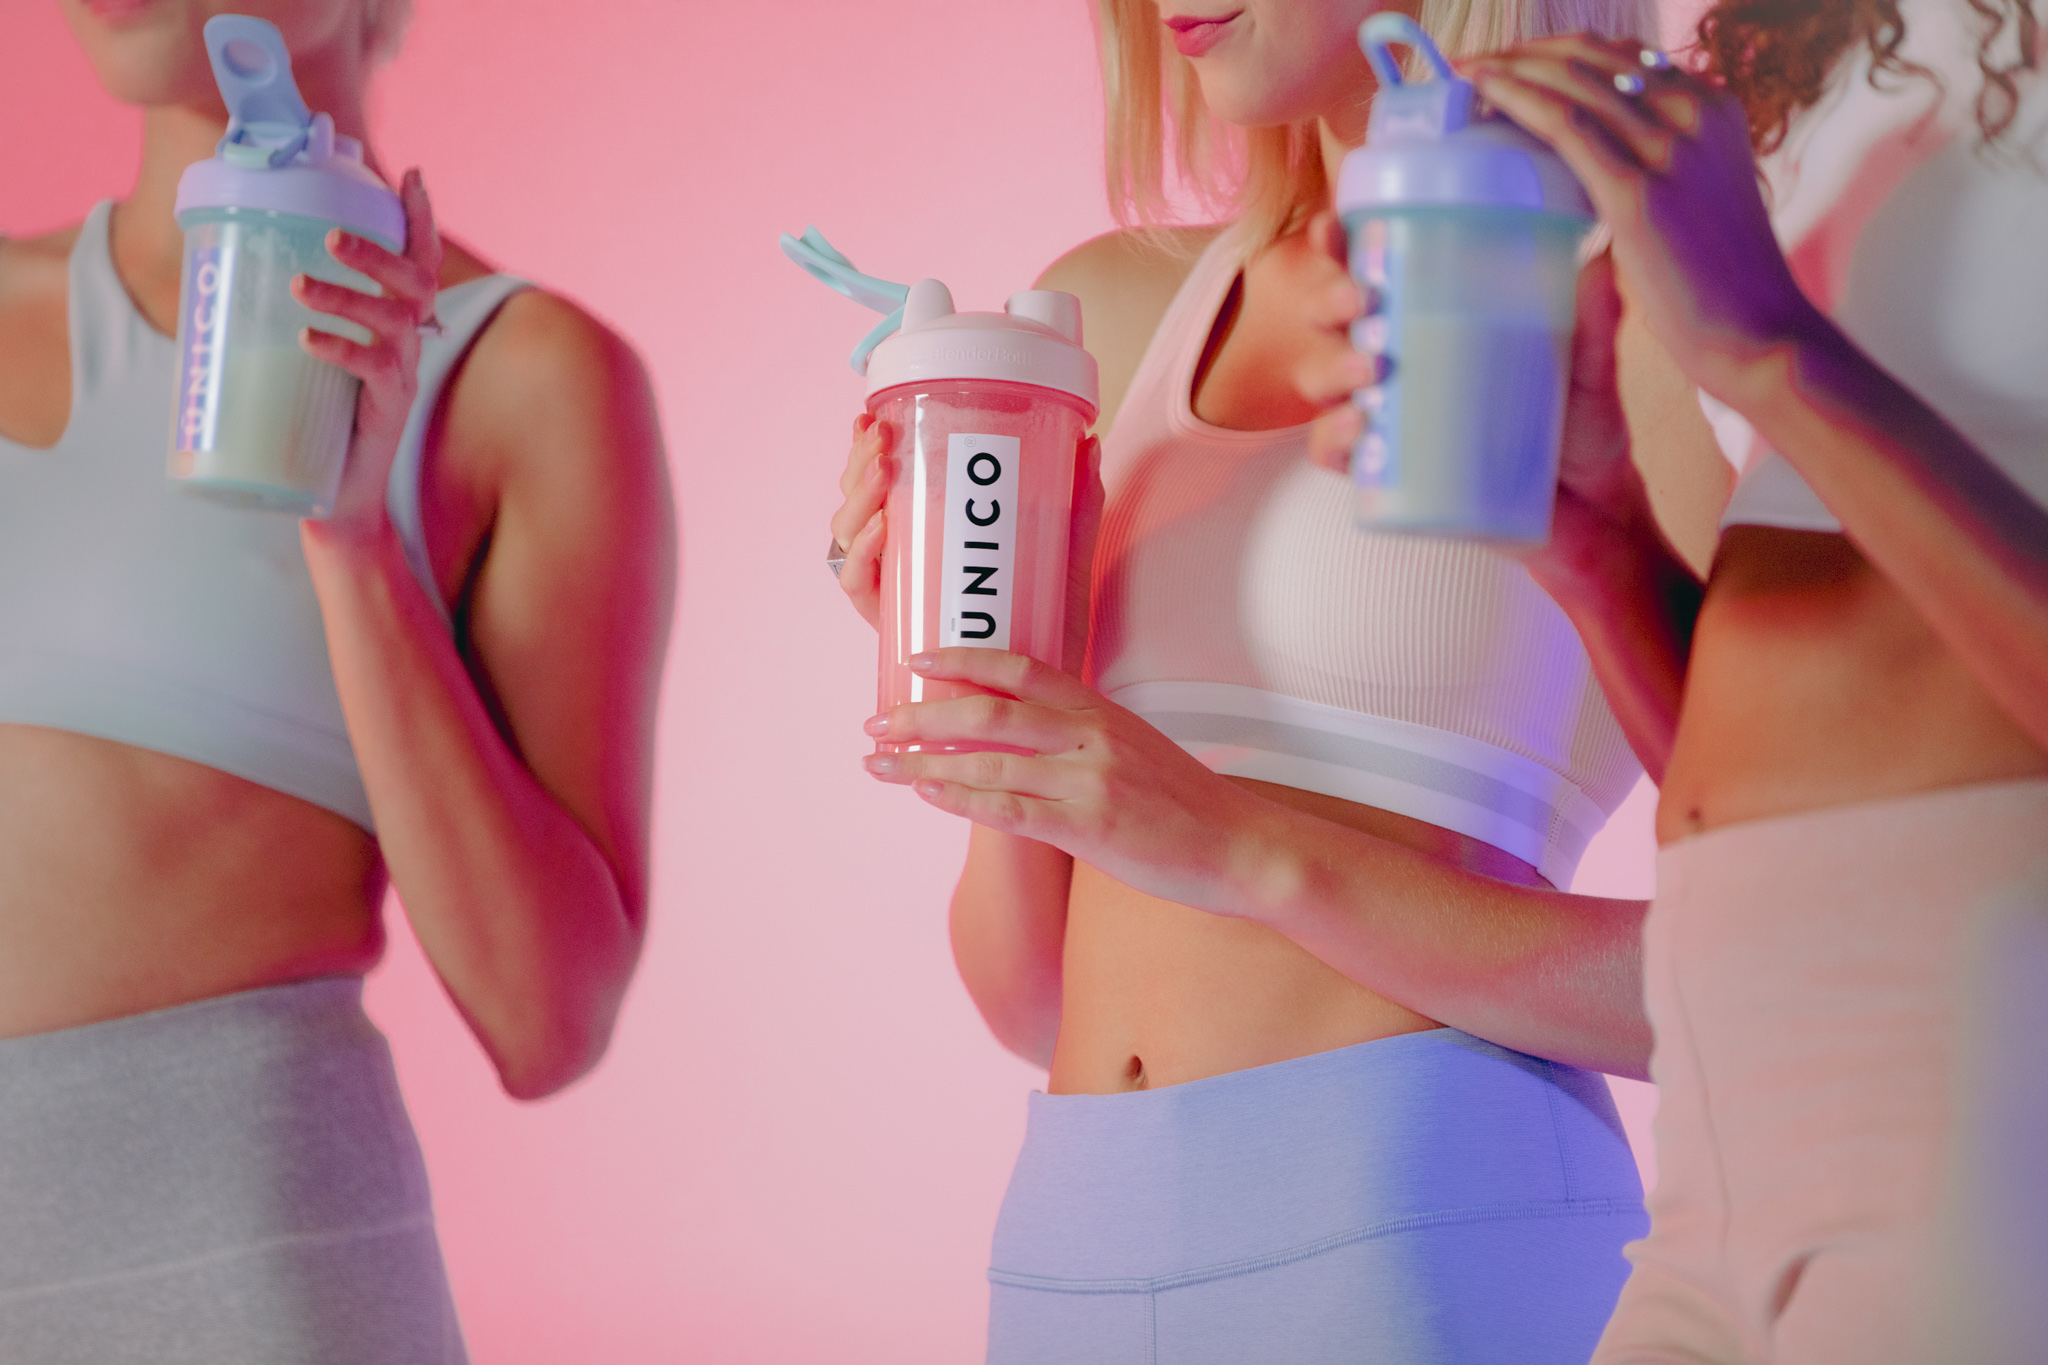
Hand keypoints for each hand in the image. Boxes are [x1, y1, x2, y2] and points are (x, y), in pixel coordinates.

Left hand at [291, 168, 442, 531]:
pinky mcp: (390, 411)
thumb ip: (285, 319)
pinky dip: (341, 349)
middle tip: (332, 235)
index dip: (419, 221)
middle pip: (413, 283)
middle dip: (377, 252)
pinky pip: (377, 371)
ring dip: (348, 297)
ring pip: (394, 321)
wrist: (335, 500)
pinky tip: (308, 339)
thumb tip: (217, 269)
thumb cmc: (314, 423)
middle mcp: (406, 346)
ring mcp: (402, 378)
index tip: (412, 177)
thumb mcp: (302, 360)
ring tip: (300, 287)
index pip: (416, 264)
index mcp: (392, 326)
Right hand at [828, 421, 1102, 676]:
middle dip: (858, 464)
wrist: (1043, 708)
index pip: (882, 487)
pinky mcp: (895, 629)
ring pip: (847, 539)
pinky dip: (865, 556)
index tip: (871, 415)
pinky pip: (861, 589)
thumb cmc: (1050, 637)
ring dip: (859, 499)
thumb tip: (1090, 445)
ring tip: (884, 470)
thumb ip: (1076, 511)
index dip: (864, 450)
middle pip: (856, 505)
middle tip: (881, 436)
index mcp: (927, 541)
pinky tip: (883, 530)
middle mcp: (901, 566)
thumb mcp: (1064, 564)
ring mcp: (894, 596)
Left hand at [861, 648, 1269, 909]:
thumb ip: (1080, 736)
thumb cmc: (1185, 805)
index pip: (1020, 667)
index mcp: (1100, 710)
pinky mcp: (1090, 827)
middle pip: (989, 711)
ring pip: (988, 762)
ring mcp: (1090, 780)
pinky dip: (962, 800)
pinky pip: (1011, 809)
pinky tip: (926, 794)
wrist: (1242, 847)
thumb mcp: (1135, 749)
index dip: (962, 659)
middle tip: (875, 722)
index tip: (915, 660)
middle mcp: (1091, 735)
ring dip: (924, 763)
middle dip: (922, 715)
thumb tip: (1020, 733)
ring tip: (880, 765)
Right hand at [1294, 212, 1660, 590]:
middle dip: (1329, 302)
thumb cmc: (1585, 433)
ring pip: (1324, 383)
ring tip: (1370, 368)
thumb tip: (1600, 257)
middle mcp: (1401, 366)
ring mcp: (1392, 420)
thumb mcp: (1594, 371)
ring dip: (1330, 368)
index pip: (1373, 274)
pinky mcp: (1392, 474)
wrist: (1593, 518)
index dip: (1338, 248)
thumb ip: (1596, 322)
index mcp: (1434, 323)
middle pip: (1332, 322)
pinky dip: (1334, 440)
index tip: (1333, 227)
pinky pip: (1338, 455)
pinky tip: (1357, 427)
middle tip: (1363, 301)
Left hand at [1464, 35, 1824, 400]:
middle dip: (1523, 51)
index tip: (1511, 63)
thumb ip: (1662, 166)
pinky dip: (1517, 98)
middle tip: (1471, 64)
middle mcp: (1696, 112)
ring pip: (1573, 79)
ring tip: (1463, 74)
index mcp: (1713, 107)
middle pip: (1593, 55)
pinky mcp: (1639, 191)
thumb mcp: (1701, 196)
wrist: (1761, 333)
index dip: (1559, 52)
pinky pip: (1565, 124)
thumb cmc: (1724, 282)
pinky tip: (1483, 92)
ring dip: (1510, 67)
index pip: (1623, 57)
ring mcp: (1671, 148)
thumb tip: (1602, 163)